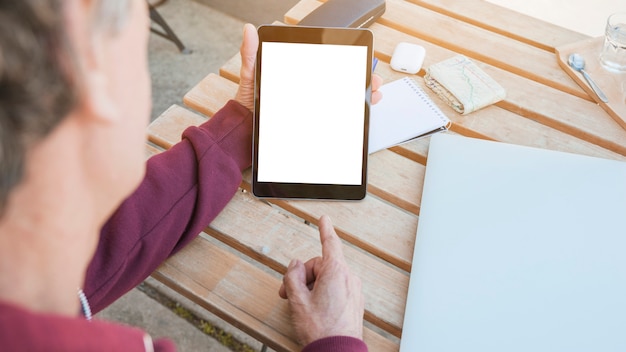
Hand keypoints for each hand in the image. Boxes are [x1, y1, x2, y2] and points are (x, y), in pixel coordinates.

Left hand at [235, 23, 382, 111]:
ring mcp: (313, 108)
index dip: (346, 62)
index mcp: (299, 76)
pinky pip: (338, 121)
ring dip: (363, 97)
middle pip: (341, 82)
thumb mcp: (249, 76)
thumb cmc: (248, 104)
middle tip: (372, 80)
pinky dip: (353, 117)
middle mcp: (309, 91)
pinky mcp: (315, 124)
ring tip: (373, 95)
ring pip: (344, 100)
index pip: (327, 67)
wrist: (244, 132)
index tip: (359, 60)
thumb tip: (249, 30)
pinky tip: (362, 115)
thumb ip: (250, 54)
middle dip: (361, 80)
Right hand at [279, 215, 364, 345]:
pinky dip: (324, 293)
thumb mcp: (297, 300)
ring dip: (313, 286)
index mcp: (336, 272)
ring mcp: (354, 290)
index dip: (325, 230)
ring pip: (328, 278)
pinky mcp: (355, 301)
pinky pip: (337, 288)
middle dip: (304, 276)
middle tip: (289, 293)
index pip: (330, 244)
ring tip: (303, 305)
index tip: (324, 219)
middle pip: (321, 265)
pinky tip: (315, 310)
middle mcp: (349, 278)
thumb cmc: (320, 329)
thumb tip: (295, 266)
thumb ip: (293, 277)